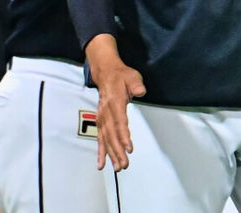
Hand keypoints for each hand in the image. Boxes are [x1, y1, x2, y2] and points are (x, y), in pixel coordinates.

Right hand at [86, 35, 145, 171]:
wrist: (106, 73)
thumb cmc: (122, 76)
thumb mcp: (132, 76)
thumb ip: (136, 84)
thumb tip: (140, 91)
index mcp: (114, 102)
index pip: (120, 122)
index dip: (124, 136)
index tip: (129, 148)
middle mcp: (106, 113)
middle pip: (112, 135)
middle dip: (118, 151)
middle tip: (124, 164)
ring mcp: (101, 118)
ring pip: (106, 139)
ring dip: (111, 154)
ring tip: (117, 167)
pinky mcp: (101, 122)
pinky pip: (100, 139)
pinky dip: (101, 152)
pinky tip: (102, 164)